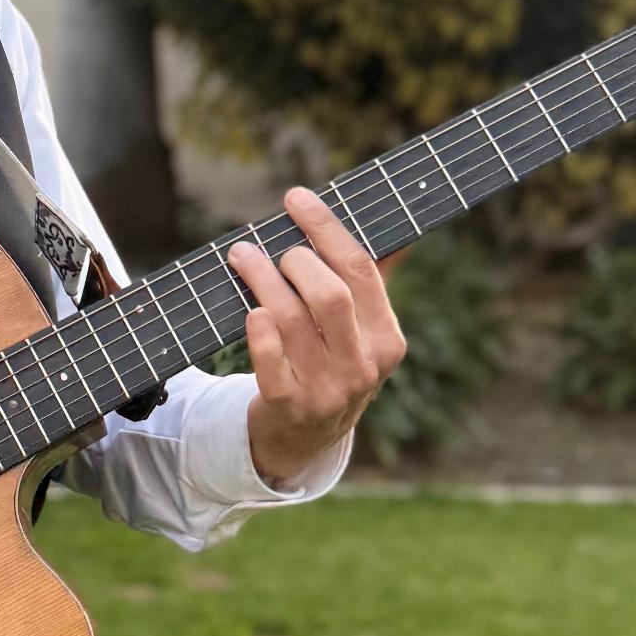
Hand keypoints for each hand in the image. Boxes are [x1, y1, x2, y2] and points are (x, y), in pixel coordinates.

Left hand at [225, 187, 406, 488]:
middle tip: (273, 249)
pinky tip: (249, 311)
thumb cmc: (331, 364)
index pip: (361, 270)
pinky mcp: (290, 407)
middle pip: (329, 294)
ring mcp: (327, 390)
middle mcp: (363, 366)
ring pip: (291, 320)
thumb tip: (392, 229)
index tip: (296, 197)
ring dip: (261, 280)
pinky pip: (270, 363)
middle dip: (295, 260)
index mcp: (387, 339)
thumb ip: (369, 284)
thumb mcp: (361, 333)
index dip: (325, 227)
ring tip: (242, 257)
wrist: (305, 438)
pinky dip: (258, 333)